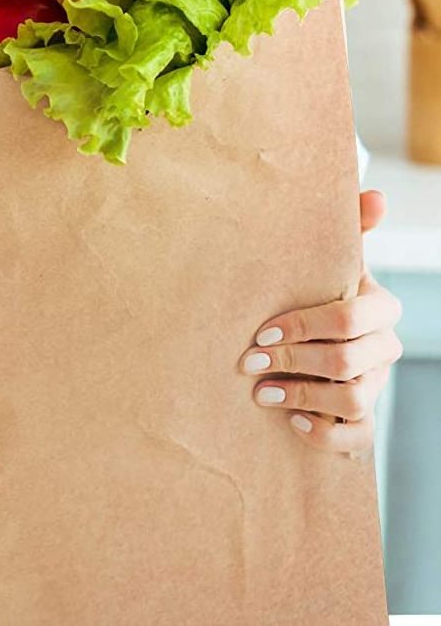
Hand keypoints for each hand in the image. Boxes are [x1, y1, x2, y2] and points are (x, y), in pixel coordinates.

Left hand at [241, 189, 402, 452]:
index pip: (349, 318)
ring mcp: (375, 384)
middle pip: (347, 361)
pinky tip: (291, 420)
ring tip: (261, 392)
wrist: (311, 328)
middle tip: (249, 361)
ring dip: (303, 395)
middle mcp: (383, 348)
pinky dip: (324, 432)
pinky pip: (356, 436)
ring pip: (353, 398)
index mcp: (377, 307)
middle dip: (294, 361)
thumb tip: (376, 196)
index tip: (262, 330)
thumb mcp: (327, 256)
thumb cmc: (313, 285)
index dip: (304, 326)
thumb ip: (349, 226)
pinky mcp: (362, 418)